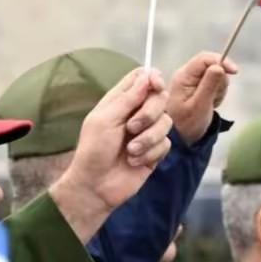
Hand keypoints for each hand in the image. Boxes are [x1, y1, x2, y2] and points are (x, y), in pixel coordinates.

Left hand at [49, 68, 171, 241]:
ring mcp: (147, 132)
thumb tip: (147, 75)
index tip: (156, 85)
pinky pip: (166, 143)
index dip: (152, 78)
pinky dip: (150, 153)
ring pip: (166, 121)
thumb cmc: (94, 151)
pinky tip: (135, 162)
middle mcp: (136, 113)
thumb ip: (128, 98)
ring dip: (148, 138)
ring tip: (130, 151)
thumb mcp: (106, 120)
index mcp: (119, 101)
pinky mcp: (155, 151)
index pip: (141, 78)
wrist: (96, 186)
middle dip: (149, 113)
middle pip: (159, 97)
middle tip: (131, 127)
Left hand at [166, 52, 237, 144]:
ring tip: (211, 103)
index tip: (234, 71)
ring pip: (215, 75)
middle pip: (212, 65)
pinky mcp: (198, 87)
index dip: (221, 61)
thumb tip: (219, 66)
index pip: (205, 58)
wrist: (181, 137)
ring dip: (219, 88)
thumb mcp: (200, 105)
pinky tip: (211, 104)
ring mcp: (192, 81)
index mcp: (184, 76)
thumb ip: (209, 85)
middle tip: (214, 97)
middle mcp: (187, 75)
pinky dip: (217, 93)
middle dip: (220, 80)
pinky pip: (214, 83)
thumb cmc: (187, 123)